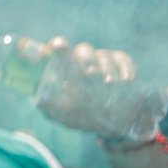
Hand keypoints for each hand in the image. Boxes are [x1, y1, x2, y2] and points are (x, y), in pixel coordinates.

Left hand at [34, 37, 149, 135]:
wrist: (115, 122)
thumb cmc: (84, 115)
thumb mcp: (66, 116)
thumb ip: (52, 108)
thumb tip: (40, 100)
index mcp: (66, 70)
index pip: (58, 51)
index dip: (58, 45)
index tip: (58, 45)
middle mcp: (83, 62)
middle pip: (83, 50)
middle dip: (86, 60)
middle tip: (89, 74)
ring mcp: (103, 62)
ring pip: (103, 56)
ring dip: (106, 69)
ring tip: (109, 84)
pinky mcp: (121, 64)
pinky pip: (122, 59)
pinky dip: (125, 68)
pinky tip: (127, 81)